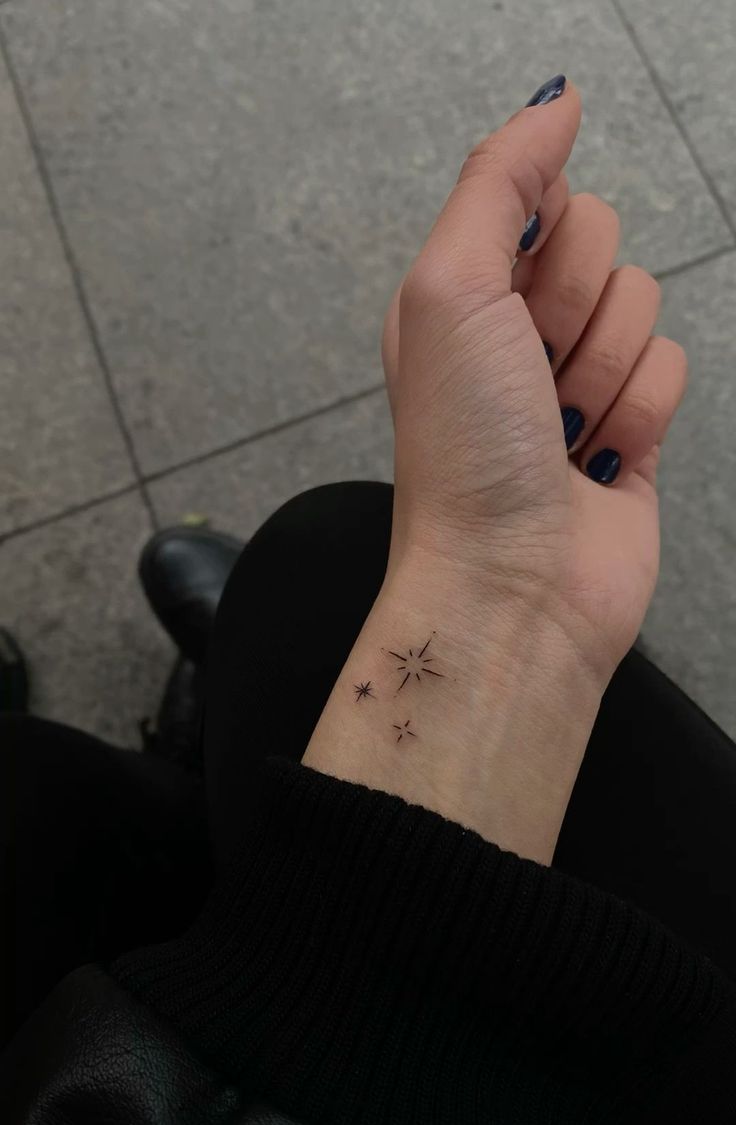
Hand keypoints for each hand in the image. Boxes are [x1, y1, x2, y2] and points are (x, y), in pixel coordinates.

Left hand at [381, 76, 686, 686]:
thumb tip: (556, 100)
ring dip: (604, 374)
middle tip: (534, 381)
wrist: (510, 584)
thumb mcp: (451, 288)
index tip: (514, 305)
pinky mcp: (632, 432)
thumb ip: (500, 181)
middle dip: (574, 316)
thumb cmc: (463, 451)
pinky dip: (638, 415)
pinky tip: (596, 461)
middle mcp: (518, 334)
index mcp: (462, 293)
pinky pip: (671, 369)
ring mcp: (578, 384)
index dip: (544, 243)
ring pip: (644, 309)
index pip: (544, 200)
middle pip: (603, 246)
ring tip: (560, 434)